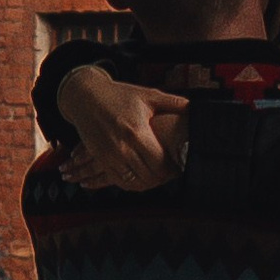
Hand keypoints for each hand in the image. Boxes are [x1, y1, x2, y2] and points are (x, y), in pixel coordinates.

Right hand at [58, 64, 191, 189]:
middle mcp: (122, 147)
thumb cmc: (118, 96)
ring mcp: (109, 156)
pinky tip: (141, 178)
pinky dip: (132, 183)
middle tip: (171, 174)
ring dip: (148, 183)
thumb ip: (172, 103)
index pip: (159, 163)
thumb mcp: (147, 96)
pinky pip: (118, 180)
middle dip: (162, 178)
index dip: (172, 170)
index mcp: (136, 132)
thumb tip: (193, 108)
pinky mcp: (101, 159)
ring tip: (158, 177)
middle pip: (148, 176)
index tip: (178, 167)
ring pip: (133, 182)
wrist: (86, 97)